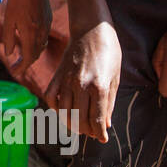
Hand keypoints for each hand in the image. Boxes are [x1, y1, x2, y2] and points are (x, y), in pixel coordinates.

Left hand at [0, 0, 52, 77]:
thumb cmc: (17, 0)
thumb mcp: (8, 20)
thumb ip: (9, 38)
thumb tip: (10, 54)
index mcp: (30, 35)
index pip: (28, 58)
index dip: (22, 67)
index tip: (15, 72)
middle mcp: (41, 33)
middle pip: (35, 54)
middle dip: (25, 63)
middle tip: (15, 66)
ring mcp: (46, 26)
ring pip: (41, 46)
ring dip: (32, 54)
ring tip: (21, 56)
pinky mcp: (48, 19)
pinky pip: (44, 37)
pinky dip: (36, 44)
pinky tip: (29, 41)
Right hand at [46, 22, 120, 143]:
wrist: (91, 27)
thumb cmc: (108, 50)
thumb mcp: (115, 77)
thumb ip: (109, 102)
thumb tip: (106, 125)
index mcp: (99, 85)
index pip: (97, 119)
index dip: (100, 133)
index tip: (103, 139)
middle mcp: (80, 85)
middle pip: (80, 119)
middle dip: (87, 131)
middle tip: (92, 132)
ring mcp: (66, 80)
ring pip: (64, 112)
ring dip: (71, 123)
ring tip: (79, 126)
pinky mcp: (57, 75)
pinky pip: (51, 98)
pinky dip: (56, 108)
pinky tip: (64, 111)